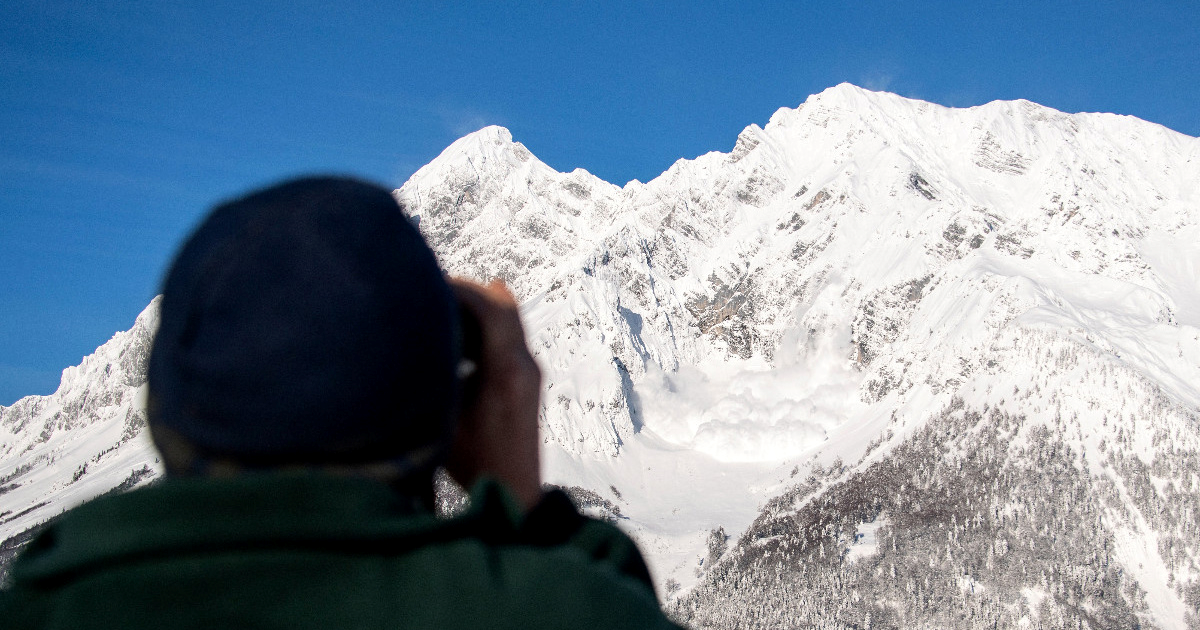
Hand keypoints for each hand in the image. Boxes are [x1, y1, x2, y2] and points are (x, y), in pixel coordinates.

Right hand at [445, 278, 542, 510]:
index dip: (460, 289)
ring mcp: (530, 371)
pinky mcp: (526, 378)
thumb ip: (432, 378)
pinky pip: (508, 334)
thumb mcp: (443, 419)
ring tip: (439, 304)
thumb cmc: (476, 464)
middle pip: (502, 305)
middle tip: (430, 288)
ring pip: (507, 318)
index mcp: (507, 372)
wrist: (513, 493)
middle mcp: (525, 365)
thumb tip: (409, 343)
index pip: (491, 308)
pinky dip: (484, 323)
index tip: (428, 284)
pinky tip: (457, 326)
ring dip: (476, 305)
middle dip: (466, 291)